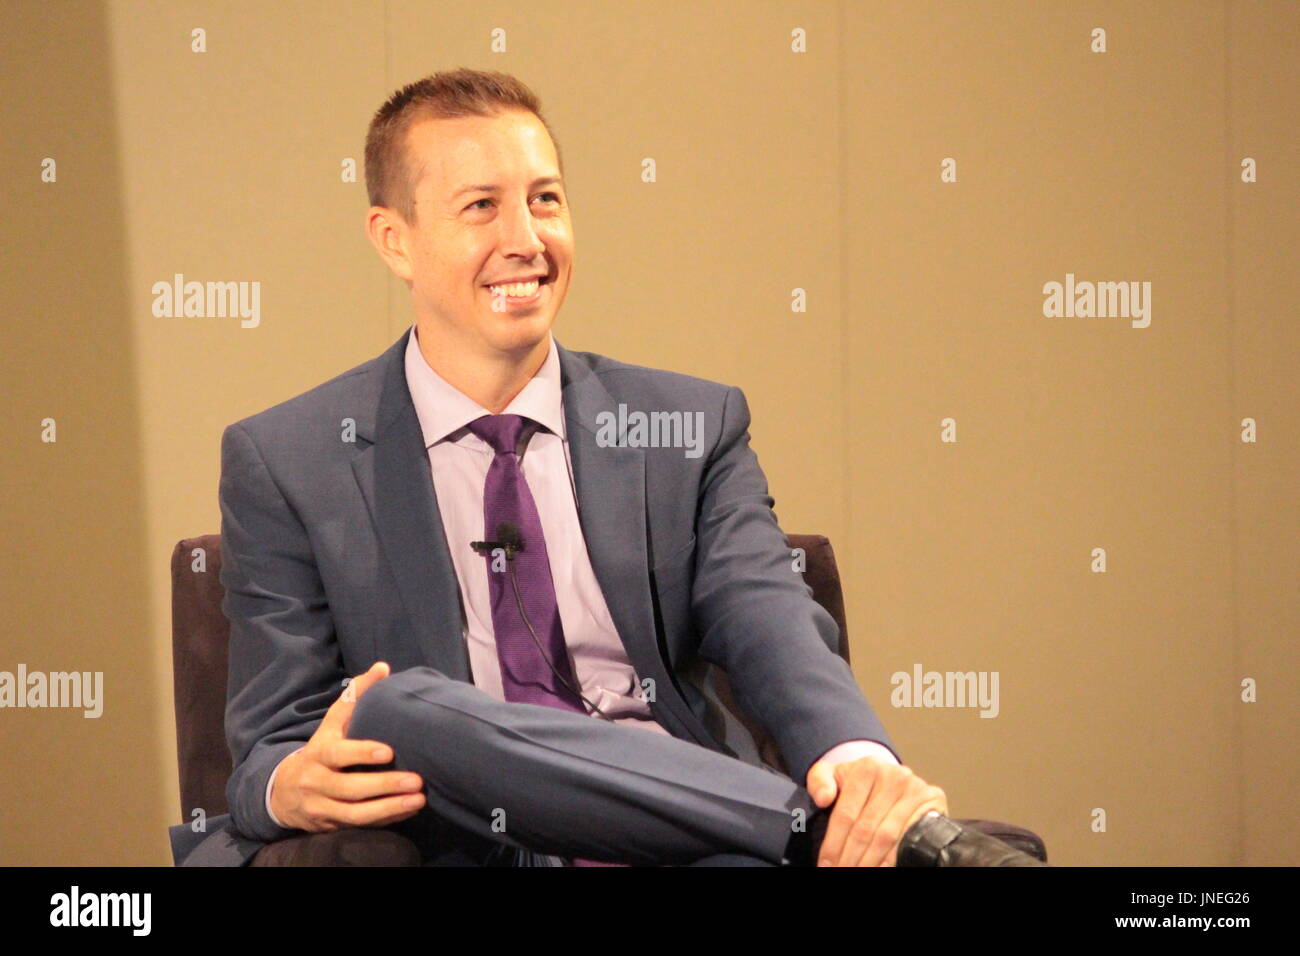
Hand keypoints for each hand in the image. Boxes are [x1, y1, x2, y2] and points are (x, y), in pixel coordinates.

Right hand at [269, 661, 425, 831]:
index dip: (362, 752)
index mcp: (319, 752)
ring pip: (355, 814)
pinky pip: (359, 825)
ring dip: (388, 808)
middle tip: (417, 781)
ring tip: (418, 800)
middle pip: (350, 788)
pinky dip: (384, 820)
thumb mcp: (332, 723)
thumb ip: (355, 696)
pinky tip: (407, 811)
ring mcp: (322, 807)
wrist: (284, 791)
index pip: (338, 754)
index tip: (389, 751)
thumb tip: (383, 667)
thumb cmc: (321, 749)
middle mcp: (317, 781)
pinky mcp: (331, 826)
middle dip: (384, 785)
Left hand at [805, 755, 946, 865]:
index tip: (826, 864)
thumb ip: (819, 781)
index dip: (833, 843)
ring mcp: (915, 788)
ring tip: (858, 873)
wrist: (891, 778)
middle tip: (840, 873)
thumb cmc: (858, 782)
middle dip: (850, 858)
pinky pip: (909, 837)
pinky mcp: (932, 800)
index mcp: (867, 767)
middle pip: (866, 829)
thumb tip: (823, 798)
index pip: (846, 814)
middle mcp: (893, 775)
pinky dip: (894, 857)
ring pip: (886, 836)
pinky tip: (883, 868)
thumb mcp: (833, 774)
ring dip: (870, 861)